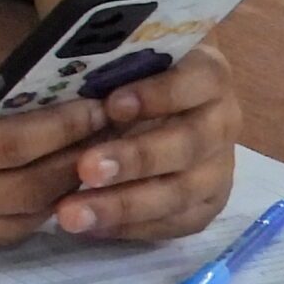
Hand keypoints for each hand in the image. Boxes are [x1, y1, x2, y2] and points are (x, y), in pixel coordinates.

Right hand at [0, 23, 113, 247]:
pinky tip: (33, 198)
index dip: (57, 131)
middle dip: (71, 169)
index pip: (4, 146)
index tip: (94, 111)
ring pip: (5, 227)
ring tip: (84, 172)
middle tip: (111, 144)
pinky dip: (15, 222)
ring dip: (52, 203)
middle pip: (20, 195)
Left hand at [48, 43, 239, 240]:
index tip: (112, 104)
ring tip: (73, 214)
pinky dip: (134, 227)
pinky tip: (90, 228)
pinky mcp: (206, 202)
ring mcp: (218, 165)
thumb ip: (100, 60)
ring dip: (127, 204)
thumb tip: (62, 57)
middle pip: (191, 142)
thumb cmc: (121, 70)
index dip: (162, 94)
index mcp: (206, 72)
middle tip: (86, 168)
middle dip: (138, 158)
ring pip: (183, 190)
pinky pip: (178, 222)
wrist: (141, 103)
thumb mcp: (115, 56)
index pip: (202, 79)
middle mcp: (221, 119)